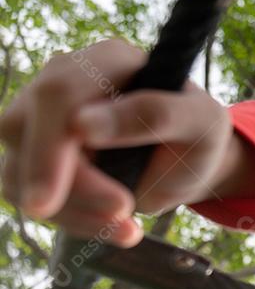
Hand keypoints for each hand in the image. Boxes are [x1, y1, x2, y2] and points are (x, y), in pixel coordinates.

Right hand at [0, 38, 234, 246]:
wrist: (188, 164)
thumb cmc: (199, 135)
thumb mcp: (201, 122)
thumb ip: (156, 114)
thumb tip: (82, 124)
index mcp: (108, 60)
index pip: (57, 94)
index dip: (49, 147)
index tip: (52, 198)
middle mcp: (65, 80)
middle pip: (24, 131)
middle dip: (68, 187)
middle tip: (122, 214)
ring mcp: (42, 117)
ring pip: (16, 169)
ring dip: (71, 210)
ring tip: (128, 226)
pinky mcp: (34, 154)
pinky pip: (23, 192)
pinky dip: (70, 218)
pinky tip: (115, 227)